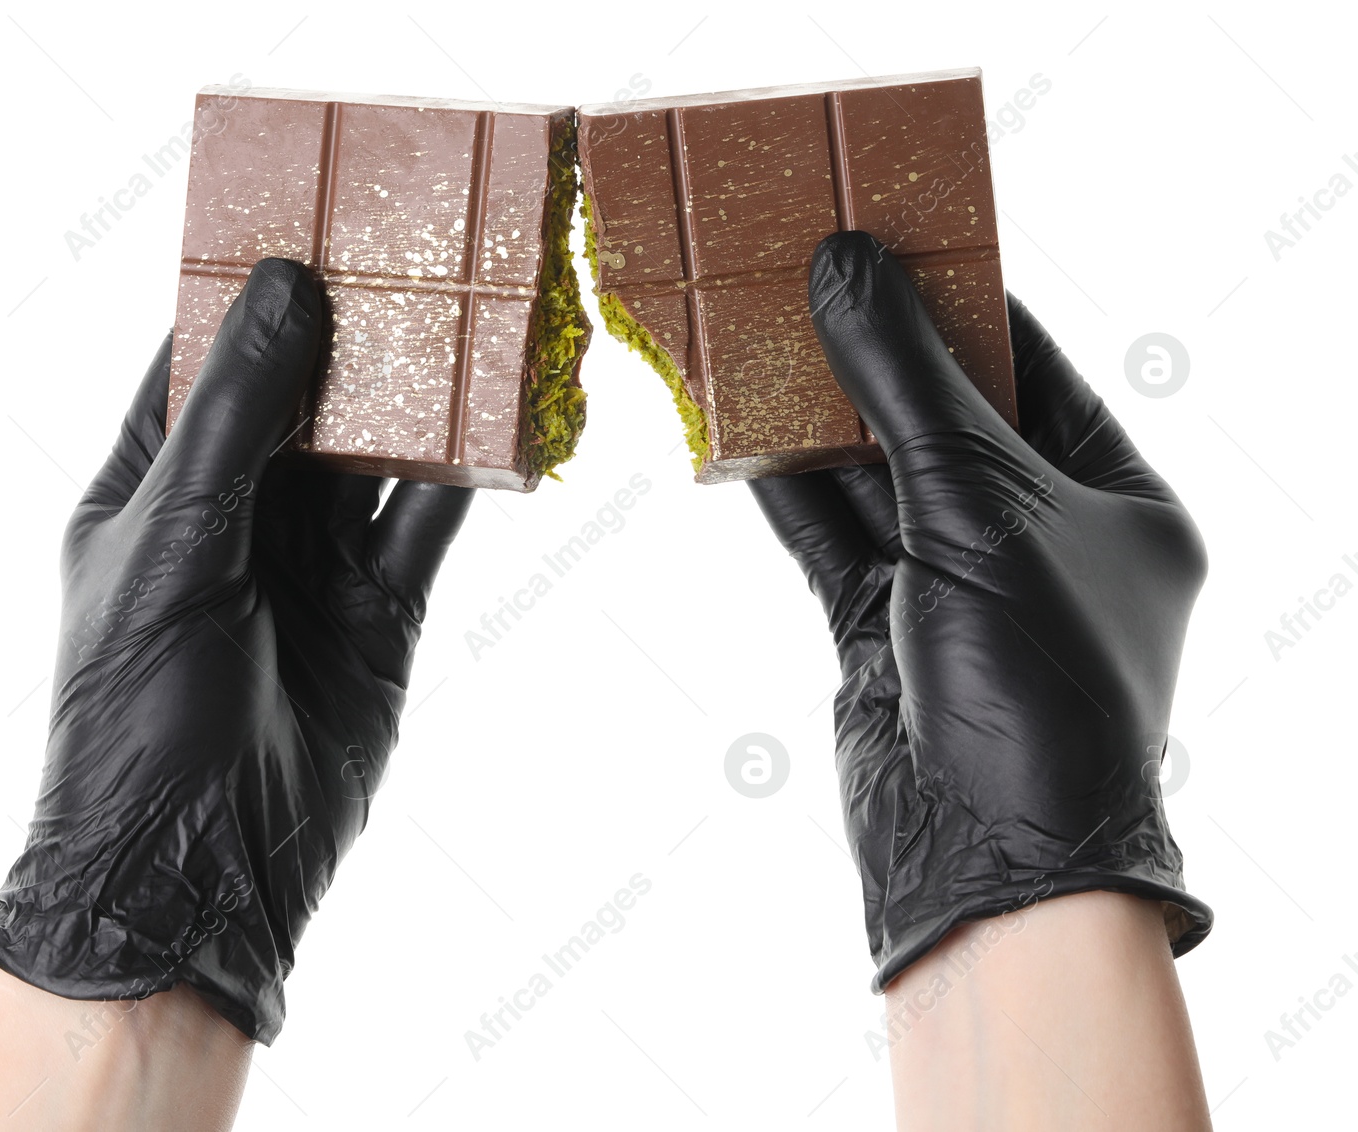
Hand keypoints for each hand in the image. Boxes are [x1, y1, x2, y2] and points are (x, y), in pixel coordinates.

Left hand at [0, 260, 472, 1041]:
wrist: (199, 873)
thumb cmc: (139, 714)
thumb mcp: (173, 548)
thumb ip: (234, 422)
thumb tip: (285, 291)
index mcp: (153, 488)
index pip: (200, 360)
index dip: (251, 289)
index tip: (307, 214)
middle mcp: (236, 515)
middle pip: (302, 395)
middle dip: (353, 328)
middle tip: (411, 244)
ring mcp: (312, 564)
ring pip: (374, 452)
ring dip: (420, 392)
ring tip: (472, 310)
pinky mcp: (381, 612)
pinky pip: (427, 524)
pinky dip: (467, 476)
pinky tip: (504, 423)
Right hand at [751, 232, 1210, 988]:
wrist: (988, 856)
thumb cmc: (1036, 678)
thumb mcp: (979, 502)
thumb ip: (905, 382)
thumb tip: (847, 265)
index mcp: (1119, 501)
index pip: (1035, 367)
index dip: (961, 297)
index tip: (891, 232)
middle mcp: (1042, 538)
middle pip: (947, 415)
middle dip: (876, 351)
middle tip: (809, 267)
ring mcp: (959, 584)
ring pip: (877, 475)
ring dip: (819, 414)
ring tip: (758, 330)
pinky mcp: (884, 627)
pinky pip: (832, 536)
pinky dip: (787, 487)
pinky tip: (740, 430)